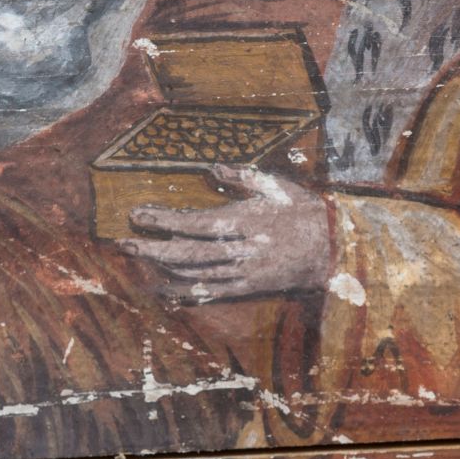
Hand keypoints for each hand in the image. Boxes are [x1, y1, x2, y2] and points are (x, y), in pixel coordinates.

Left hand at [119, 165, 336, 302]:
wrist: (335, 251)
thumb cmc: (306, 213)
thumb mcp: (279, 186)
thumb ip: (244, 177)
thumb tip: (213, 167)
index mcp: (247, 220)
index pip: (195, 223)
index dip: (163, 221)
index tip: (138, 215)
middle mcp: (242, 249)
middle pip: (188, 253)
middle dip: (153, 248)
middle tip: (123, 243)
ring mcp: (245, 272)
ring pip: (196, 273)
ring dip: (164, 267)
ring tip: (139, 256)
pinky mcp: (249, 288)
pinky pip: (212, 292)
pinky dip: (186, 291)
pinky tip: (165, 288)